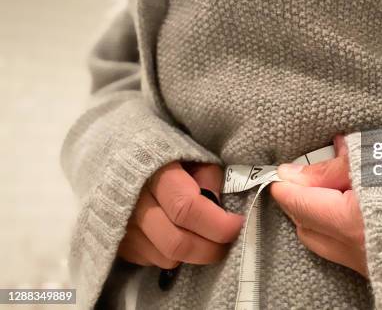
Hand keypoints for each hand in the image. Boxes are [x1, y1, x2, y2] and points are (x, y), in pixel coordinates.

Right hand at [118, 162, 243, 267]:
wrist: (114, 152)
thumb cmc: (162, 150)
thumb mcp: (190, 151)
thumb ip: (208, 176)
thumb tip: (218, 207)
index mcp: (153, 172)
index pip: (186, 208)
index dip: (217, 223)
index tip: (237, 224)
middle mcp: (131, 203)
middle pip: (175, 242)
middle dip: (210, 249)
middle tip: (228, 242)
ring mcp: (119, 227)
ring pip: (165, 257)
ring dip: (191, 253)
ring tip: (203, 236)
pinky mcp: (115, 243)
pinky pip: (150, 261)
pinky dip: (171, 255)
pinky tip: (178, 235)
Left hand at [270, 135, 366, 276]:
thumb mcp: (370, 164)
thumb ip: (330, 169)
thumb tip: (293, 172)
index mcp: (351, 221)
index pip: (299, 202)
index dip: (285, 184)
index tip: (280, 172)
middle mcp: (354, 248)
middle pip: (305, 225)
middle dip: (295, 201)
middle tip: (298, 178)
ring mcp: (365, 261)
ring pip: (319, 241)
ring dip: (310, 217)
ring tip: (317, 191)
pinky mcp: (376, 265)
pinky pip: (339, 249)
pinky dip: (330, 228)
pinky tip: (338, 209)